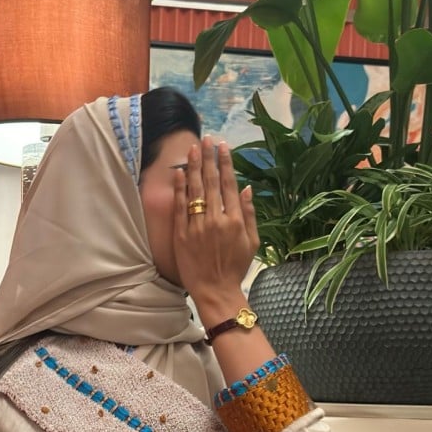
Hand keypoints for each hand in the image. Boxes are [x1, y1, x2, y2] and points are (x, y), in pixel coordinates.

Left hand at [172, 135, 259, 313]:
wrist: (215, 291)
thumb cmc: (235, 269)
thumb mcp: (252, 243)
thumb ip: (250, 214)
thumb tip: (248, 189)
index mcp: (235, 220)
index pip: (229, 184)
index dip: (225, 163)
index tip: (223, 147)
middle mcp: (216, 219)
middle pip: (210, 182)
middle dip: (208, 158)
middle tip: (207, 140)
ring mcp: (197, 226)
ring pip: (194, 190)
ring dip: (193, 166)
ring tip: (193, 148)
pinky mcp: (181, 235)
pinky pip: (179, 207)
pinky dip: (179, 188)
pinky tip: (179, 172)